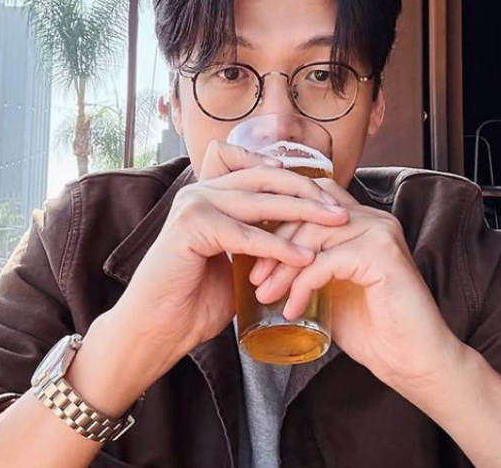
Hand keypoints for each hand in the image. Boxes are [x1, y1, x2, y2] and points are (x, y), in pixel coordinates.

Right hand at [112, 141, 348, 386]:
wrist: (159, 327)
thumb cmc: (196, 298)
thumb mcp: (239, 261)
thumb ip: (262, 242)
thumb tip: (304, 240)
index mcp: (212, 194)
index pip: (263, 174)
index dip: (298, 182)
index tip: (331, 199)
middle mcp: (201, 191)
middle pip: (266, 179)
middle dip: (308, 193)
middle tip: (341, 210)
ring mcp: (194, 205)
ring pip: (260, 202)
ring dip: (303, 213)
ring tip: (335, 225)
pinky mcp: (190, 227)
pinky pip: (246, 235)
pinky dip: (278, 247)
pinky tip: (304, 259)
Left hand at [249, 178, 465, 397]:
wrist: (412, 361)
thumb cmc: (372, 328)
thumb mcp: (330, 288)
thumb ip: (308, 267)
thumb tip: (264, 263)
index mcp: (363, 220)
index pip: (312, 199)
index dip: (279, 220)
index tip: (253, 252)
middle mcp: (373, 219)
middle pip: (307, 214)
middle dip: (273, 246)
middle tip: (253, 279)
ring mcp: (380, 233)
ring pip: (312, 236)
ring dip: (282, 268)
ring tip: (264, 296)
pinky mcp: (381, 255)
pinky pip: (325, 262)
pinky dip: (301, 286)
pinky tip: (292, 310)